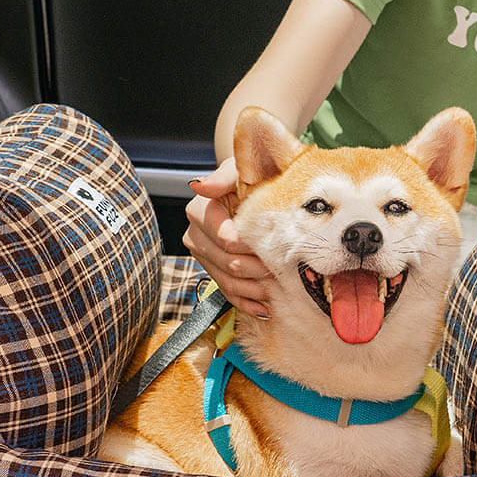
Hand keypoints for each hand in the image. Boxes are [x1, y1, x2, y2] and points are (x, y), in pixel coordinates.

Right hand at [183, 158, 271, 316]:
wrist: (249, 189)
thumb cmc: (249, 177)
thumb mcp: (239, 169)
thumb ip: (222, 176)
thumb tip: (200, 187)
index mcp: (200, 210)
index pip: (225, 237)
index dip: (249, 246)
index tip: (273, 246)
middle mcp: (195, 234)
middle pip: (226, 261)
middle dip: (256, 267)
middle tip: (282, 267)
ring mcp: (203, 255)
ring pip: (227, 280)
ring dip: (253, 287)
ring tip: (276, 285)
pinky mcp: (212, 270)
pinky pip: (227, 293)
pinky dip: (247, 302)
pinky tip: (265, 307)